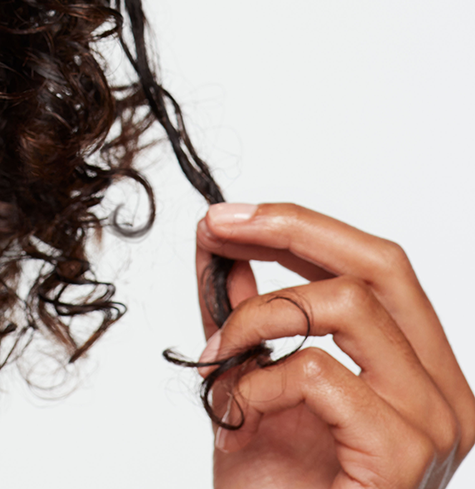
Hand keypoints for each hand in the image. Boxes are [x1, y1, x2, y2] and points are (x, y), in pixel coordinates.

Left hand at [194, 203, 473, 487]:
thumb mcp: (255, 381)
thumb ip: (251, 315)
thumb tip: (223, 240)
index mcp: (422, 373)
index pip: (380, 265)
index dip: (302, 224)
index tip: (232, 212)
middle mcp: (447, 394)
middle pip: (384, 264)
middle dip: (291, 227)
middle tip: (219, 225)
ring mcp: (435, 425)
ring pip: (348, 305)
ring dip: (258, 316)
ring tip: (219, 356)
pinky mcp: (405, 454)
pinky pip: (318, 372)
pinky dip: (258, 379)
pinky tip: (240, 413)